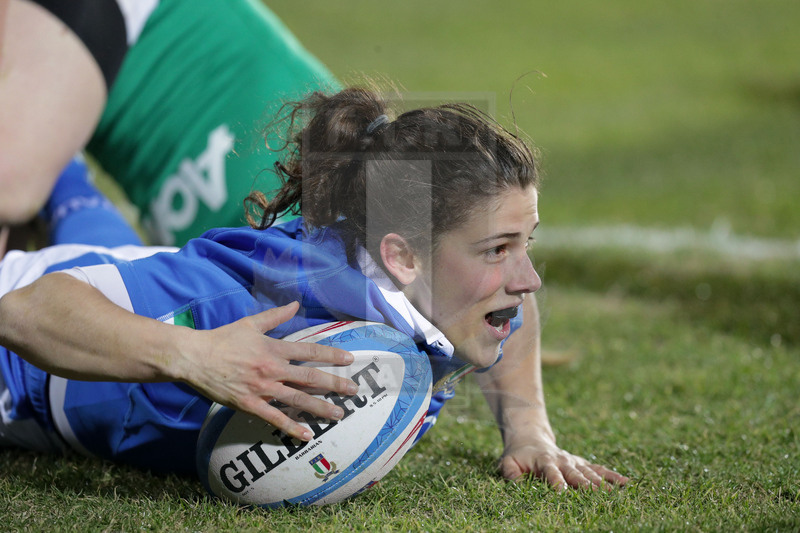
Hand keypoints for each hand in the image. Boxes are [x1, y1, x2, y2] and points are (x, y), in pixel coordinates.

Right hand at [179, 302, 356, 441]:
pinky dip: (292, 427)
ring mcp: (263, 388)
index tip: (349, 359)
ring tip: (339, 414)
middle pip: (310, 377)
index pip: (309, 351)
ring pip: (298, 399)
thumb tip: (295, 304)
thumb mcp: (251, 324)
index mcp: (274, 348)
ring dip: (320, 407)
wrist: (195, 358)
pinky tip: (307, 434)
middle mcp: (273, 368)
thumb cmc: (222, 339)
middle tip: (353, 390)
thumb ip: (275, 316)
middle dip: (335, 384)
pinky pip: (275, 418)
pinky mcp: (250, 404)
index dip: (331, 355)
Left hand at [500, 436, 628, 490]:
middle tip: (597, 495)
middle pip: (575, 474)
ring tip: (615, 493)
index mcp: (544, 461)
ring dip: (602, 483)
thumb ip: (510, 473)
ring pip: (590, 472)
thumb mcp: (508, 462)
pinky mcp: (582, 463)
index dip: (557, 482)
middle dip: (585, 484)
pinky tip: (626, 483)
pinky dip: (611, 476)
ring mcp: (574, 462)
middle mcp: (563, 460)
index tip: (563, 492)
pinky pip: (598, 469)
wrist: (530, 437)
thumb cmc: (518, 455)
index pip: (551, 473)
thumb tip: (515, 484)